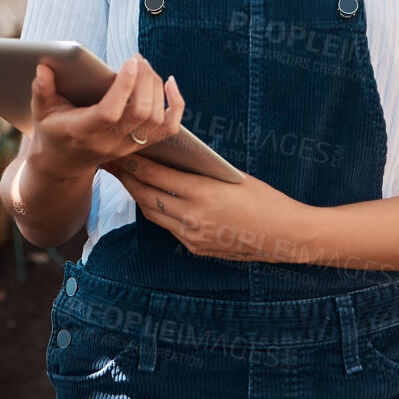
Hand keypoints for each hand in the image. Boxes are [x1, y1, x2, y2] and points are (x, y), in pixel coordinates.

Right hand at [27, 54, 183, 179]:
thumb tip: (44, 67)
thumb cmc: (53, 129)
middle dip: (144, 80)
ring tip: (144, 66)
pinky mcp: (139, 145)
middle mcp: (109, 142)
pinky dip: (176, 104)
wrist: (65, 162)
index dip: (124, 87)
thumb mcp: (41, 111)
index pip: (110, 113)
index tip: (130, 62)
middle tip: (137, 59)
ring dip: (156, 87)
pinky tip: (170, 83)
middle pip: (140, 113)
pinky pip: (169, 128)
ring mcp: (127, 146)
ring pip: (156, 118)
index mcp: (83, 132)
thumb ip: (42, 90)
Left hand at [103, 154, 311, 262]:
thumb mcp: (232, 177)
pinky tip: (152, 198)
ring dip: (138, 195)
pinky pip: (168, 227)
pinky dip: (157, 211)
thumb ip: (201, 173)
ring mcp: (192, 236)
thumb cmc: (265, 199)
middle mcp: (192, 218)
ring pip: (153, 214)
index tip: (120, 150)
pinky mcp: (196, 248)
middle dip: (128, 178)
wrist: (285, 235)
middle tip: (112, 162)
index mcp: (203, 194)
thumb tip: (174, 160)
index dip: (134, 163)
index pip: (157, 176)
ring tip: (127, 179)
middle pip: (147, 196)